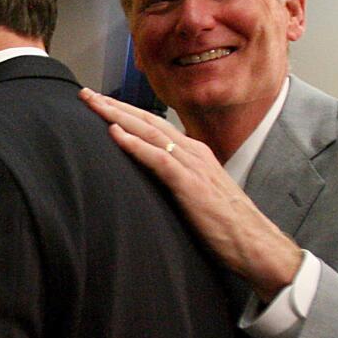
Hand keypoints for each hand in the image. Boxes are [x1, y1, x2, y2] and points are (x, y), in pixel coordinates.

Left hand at [79, 88, 301, 301]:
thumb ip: (175, 182)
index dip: (124, 112)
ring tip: (93, 105)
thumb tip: (151, 182)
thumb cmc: (224, 225)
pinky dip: (135, 144)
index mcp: (193, 153)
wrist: (253, 242)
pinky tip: (115, 134)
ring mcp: (192, 165)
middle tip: (85, 94)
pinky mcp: (190, 183)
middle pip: (146, 121)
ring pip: (149, 132)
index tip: (99, 104)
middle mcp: (192, 151)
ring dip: (118, 116)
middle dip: (114, 106)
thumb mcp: (195, 195)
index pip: (152, 125)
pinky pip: (158, 158)